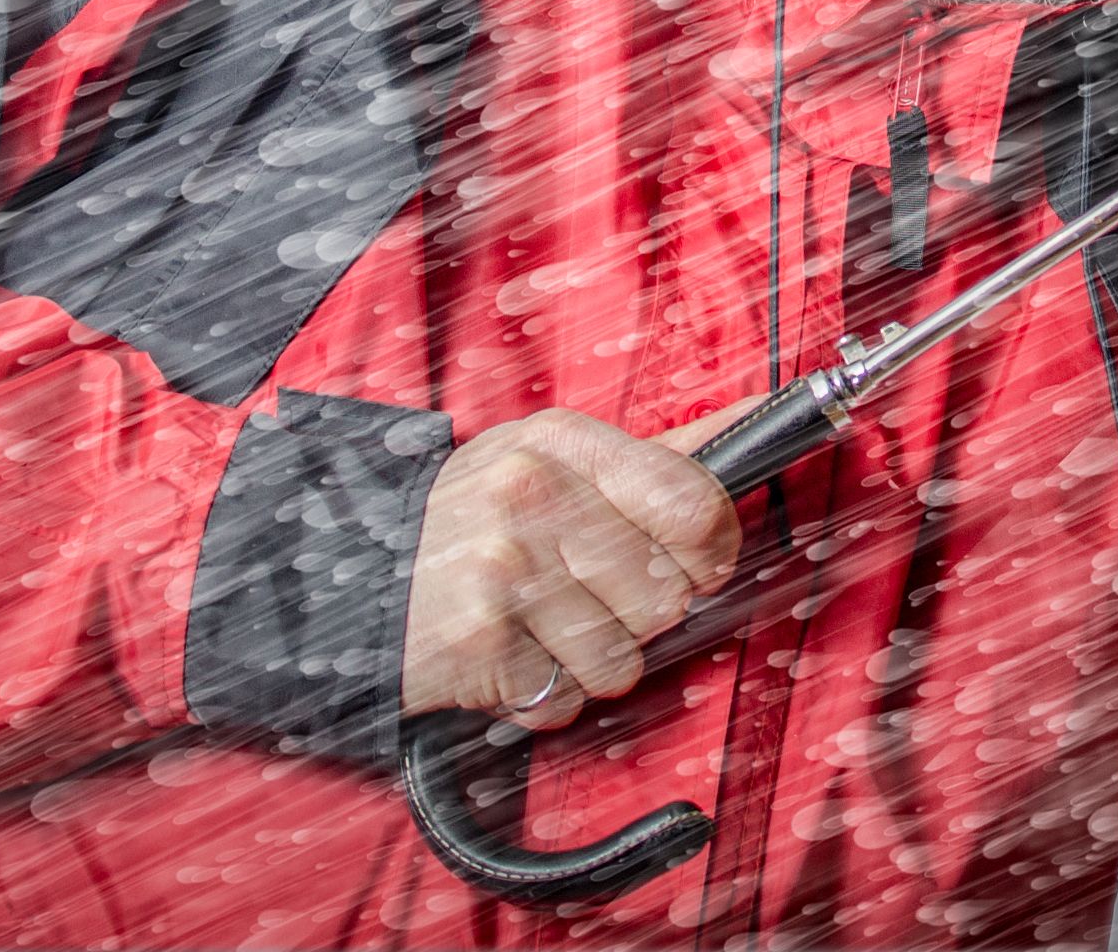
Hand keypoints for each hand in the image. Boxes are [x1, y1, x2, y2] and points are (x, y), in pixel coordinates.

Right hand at [399, 407, 740, 728]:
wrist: (355, 575)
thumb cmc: (475, 521)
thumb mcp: (554, 460)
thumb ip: (660, 454)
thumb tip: (762, 416)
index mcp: (562, 441)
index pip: (696, 506)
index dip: (708, 552)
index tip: (687, 561)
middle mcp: (532, 496)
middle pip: (667, 599)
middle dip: (635, 615)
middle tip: (580, 594)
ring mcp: (503, 569)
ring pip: (623, 661)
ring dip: (588, 664)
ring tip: (539, 626)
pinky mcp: (480, 643)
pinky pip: (565, 702)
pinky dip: (542, 697)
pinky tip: (509, 655)